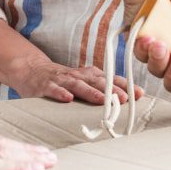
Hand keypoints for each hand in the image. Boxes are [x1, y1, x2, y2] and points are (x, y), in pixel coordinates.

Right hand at [10, 55, 139, 105]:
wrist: (30, 69)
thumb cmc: (62, 79)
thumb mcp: (83, 81)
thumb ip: (101, 89)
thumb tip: (128, 98)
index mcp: (88, 75)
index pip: (109, 79)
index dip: (124, 86)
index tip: (140, 93)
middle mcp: (77, 75)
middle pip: (97, 82)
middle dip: (112, 90)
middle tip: (125, 99)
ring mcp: (61, 80)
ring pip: (77, 85)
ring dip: (90, 92)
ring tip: (102, 100)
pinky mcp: (45, 86)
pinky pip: (53, 89)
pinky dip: (60, 93)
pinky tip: (67, 99)